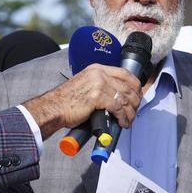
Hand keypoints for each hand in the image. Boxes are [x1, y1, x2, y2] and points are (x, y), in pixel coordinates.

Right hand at [21, 64, 142, 138]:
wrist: (53, 108)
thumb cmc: (67, 101)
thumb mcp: (86, 85)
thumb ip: (101, 86)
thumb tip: (118, 97)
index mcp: (97, 69)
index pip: (125, 73)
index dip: (135, 86)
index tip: (138, 96)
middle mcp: (99, 73)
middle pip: (127, 87)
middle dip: (134, 102)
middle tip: (134, 112)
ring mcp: (98, 84)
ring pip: (124, 98)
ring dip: (130, 112)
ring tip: (129, 121)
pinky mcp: (97, 97)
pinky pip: (117, 108)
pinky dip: (123, 117)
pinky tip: (122, 123)